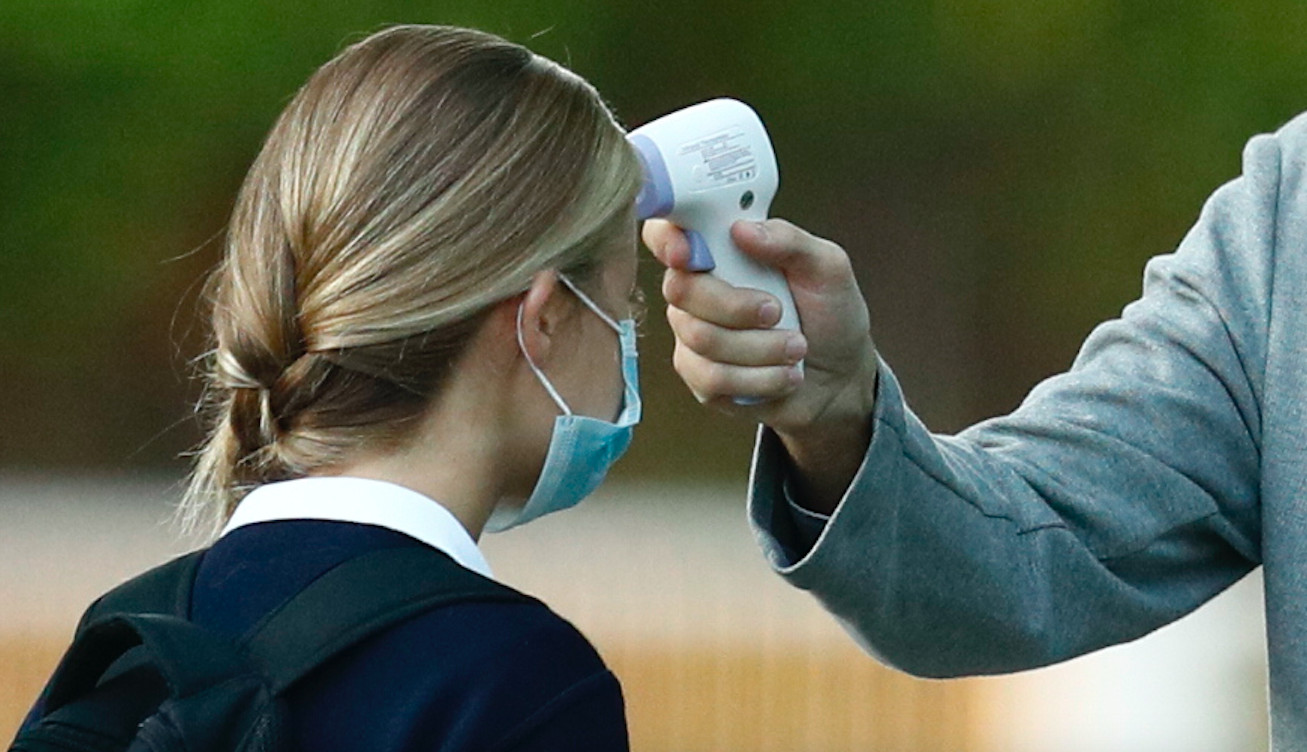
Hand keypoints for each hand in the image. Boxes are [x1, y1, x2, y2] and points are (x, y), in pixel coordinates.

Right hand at [643, 218, 878, 512]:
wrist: (841, 378)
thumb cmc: (830, 316)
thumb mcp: (827, 268)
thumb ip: (789, 241)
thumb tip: (743, 229)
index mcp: (721, 252)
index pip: (666, 234)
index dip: (666, 239)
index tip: (689, 253)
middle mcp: (698, 292)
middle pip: (680, 290)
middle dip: (736, 305)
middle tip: (778, 312)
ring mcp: (694, 337)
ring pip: (701, 338)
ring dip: (761, 347)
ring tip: (796, 348)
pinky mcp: (702, 380)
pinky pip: (712, 378)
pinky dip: (760, 378)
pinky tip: (784, 374)